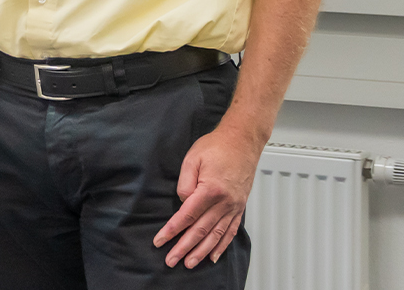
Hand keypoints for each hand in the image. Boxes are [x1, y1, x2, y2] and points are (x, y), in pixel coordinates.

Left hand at [154, 125, 260, 266]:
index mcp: (211, 190)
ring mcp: (234, 206)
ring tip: (190, 263)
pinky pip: (231, 231)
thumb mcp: (192, 159)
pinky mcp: (240, 207)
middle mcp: (225, 202)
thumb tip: (183, 203)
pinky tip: (214, 256)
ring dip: (202, 252)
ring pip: (216, 235)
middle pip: (201, 230)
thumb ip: (185, 183)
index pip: (187, 216)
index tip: (160, 241)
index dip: (172, 230)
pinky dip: (222, 245)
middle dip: (184, 248)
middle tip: (172, 261)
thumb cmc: (216, 146)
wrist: (242, 141)